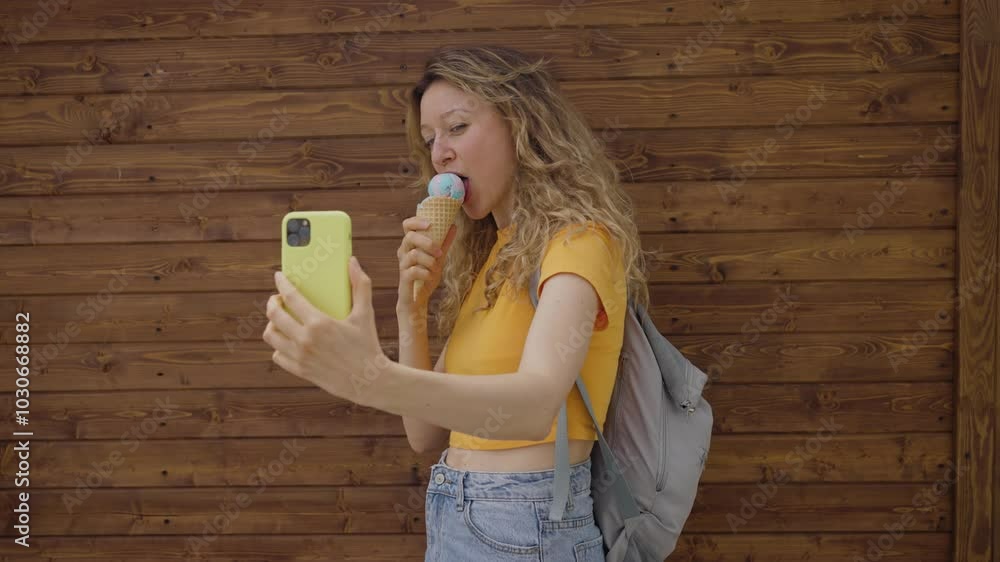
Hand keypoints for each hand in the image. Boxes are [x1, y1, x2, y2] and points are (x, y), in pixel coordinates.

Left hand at [264, 257, 390, 405]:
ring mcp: (300, 356)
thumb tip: (353, 262)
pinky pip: (278, 355)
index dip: (282, 284)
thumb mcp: (365, 315)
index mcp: (319, 322)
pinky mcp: (300, 371)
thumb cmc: (368, 346)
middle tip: (277, 299)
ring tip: (280, 320)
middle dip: (272, 303)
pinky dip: (279, 346)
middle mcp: (305, 339)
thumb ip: (360, 286)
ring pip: (271, 336)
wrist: (369, 381)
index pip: (291, 297)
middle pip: (274, 315)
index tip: (279, 277)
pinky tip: (287, 340)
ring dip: (272, 325)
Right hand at [397, 217, 456, 308]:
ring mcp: (402, 265)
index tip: (430, 224)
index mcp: (410, 244)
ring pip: (414, 254)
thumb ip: (444, 243)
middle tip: (439, 252)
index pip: (407, 225)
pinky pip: (414, 271)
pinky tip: (430, 277)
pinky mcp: (404, 278)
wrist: (417, 300)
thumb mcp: (438, 259)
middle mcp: (403, 252)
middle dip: (428, 242)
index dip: (416, 221)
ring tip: (435, 268)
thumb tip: (453, 226)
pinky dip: (426, 273)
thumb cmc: (425, 277)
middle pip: (410, 237)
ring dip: (429, 261)